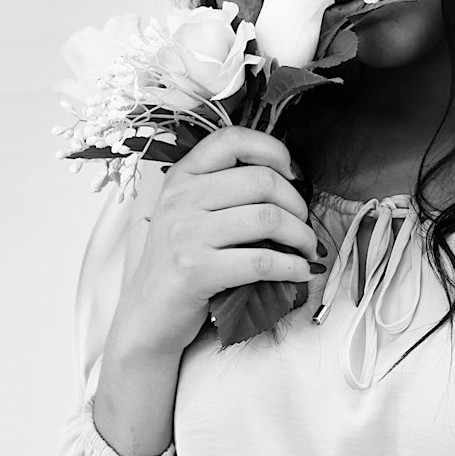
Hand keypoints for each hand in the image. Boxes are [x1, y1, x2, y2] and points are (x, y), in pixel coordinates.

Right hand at [110, 125, 320, 358]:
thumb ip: (224, 190)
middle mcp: (180, 198)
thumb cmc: (181, 263)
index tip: (292, 175)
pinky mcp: (196, 270)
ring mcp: (185, 233)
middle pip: (262, 181)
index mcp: (182, 176)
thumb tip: (290, 182)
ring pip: (268, 219)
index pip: (232, 139)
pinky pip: (262, 261)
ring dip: (301, 237)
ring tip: (306, 250)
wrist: (148, 315)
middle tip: (304, 226)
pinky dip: (292, 267)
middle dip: (298, 205)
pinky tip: (299, 272)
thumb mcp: (191, 214)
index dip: (273, 151)